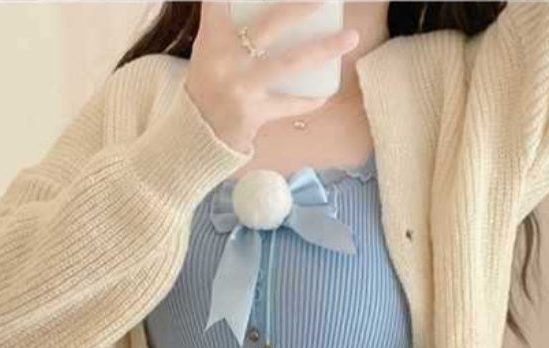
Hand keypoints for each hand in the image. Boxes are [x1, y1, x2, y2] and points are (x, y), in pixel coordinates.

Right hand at [184, 1, 359, 153]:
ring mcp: (243, 86)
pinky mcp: (254, 112)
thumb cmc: (208, 83)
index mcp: (213, 38)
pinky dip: (307, 101)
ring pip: (290, 63)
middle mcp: (228, 59)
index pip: (221, 2)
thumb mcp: (208, 48)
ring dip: (324, 49)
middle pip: (271, 24)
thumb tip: (268, 10)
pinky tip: (324, 95)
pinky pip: (288, 105)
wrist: (196, 134)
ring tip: (351, 36)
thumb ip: (224, 21)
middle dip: (301, 7)